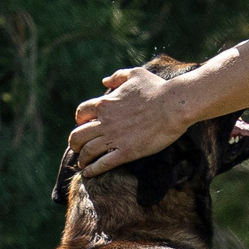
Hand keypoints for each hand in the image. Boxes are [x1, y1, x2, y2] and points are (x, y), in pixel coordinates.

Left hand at [66, 65, 189, 177]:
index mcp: (105, 103)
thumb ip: (117, 77)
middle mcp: (105, 122)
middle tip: (77, 148)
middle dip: (75, 143)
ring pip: (87, 152)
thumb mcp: (135, 74)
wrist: (174, 106)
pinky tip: (90, 173)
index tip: (83, 125)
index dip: (79, 120)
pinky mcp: (126, 152)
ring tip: (83, 164)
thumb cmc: (157, 88)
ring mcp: (114, 138)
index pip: (81, 113)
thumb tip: (104, 81)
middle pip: (77, 135)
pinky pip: (102, 164)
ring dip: (82, 159)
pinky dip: (92, 170)